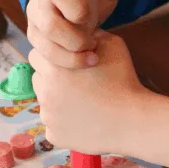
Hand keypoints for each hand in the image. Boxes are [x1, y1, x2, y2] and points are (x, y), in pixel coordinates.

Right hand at [26, 0, 119, 68]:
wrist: (75, 22)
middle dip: (80, 10)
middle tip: (93, 23)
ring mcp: (37, 10)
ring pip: (49, 26)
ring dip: (75, 41)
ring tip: (92, 46)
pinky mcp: (34, 35)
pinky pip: (47, 50)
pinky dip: (70, 59)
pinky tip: (88, 60)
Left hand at [30, 30, 147, 154]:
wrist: (133, 121)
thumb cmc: (124, 81)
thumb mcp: (112, 45)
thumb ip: (88, 34)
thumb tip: (76, 31)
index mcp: (53, 67)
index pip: (36, 56)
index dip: (51, 58)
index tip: (66, 63)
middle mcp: (45, 92)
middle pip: (37, 79)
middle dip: (50, 78)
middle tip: (74, 82)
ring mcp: (47, 116)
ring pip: (44, 103)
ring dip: (56, 100)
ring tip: (82, 102)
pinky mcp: (54, 135)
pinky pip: (53, 125)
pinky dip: (64, 123)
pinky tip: (83, 119)